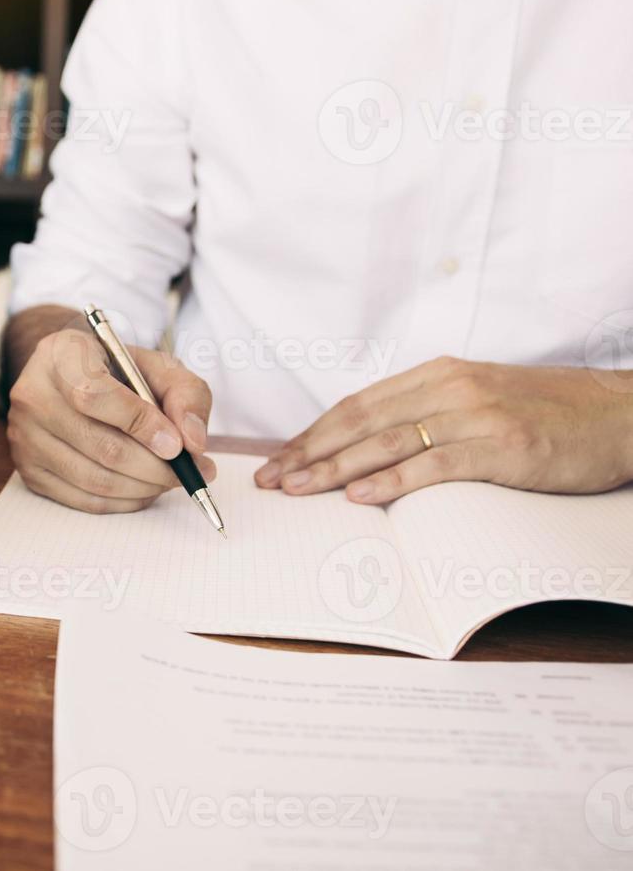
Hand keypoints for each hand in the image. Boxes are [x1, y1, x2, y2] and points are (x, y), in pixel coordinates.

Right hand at [7, 328, 215, 513]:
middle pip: (99, 445)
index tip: (178, 445)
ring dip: (144, 487)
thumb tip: (192, 442)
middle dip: (154, 466)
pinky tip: (144, 488)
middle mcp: (32, 395)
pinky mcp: (29, 471)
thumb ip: (184, 394)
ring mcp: (24, 437)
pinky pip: (84, 500)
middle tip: (188, 471)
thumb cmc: (117, 371)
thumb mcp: (157, 365)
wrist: (71, 378)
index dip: (140, 425)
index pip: (94, 396)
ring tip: (170, 478)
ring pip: (94, 479)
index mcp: (60, 354)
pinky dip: (124, 501)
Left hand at [255, 357, 632, 503]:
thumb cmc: (547, 413)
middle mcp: (450, 388)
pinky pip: (435, 464)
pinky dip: (392, 480)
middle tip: (272, 478)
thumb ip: (428, 414)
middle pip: (361, 422)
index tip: (280, 458)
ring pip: (387, 441)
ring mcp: (476, 415)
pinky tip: (360, 495)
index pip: (358, 405)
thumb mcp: (478, 400)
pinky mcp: (502, 445)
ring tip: (299, 488)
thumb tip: (371, 445)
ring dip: (335, 467)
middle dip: (309, 452)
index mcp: (438, 375)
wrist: (619, 416)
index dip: (313, 433)